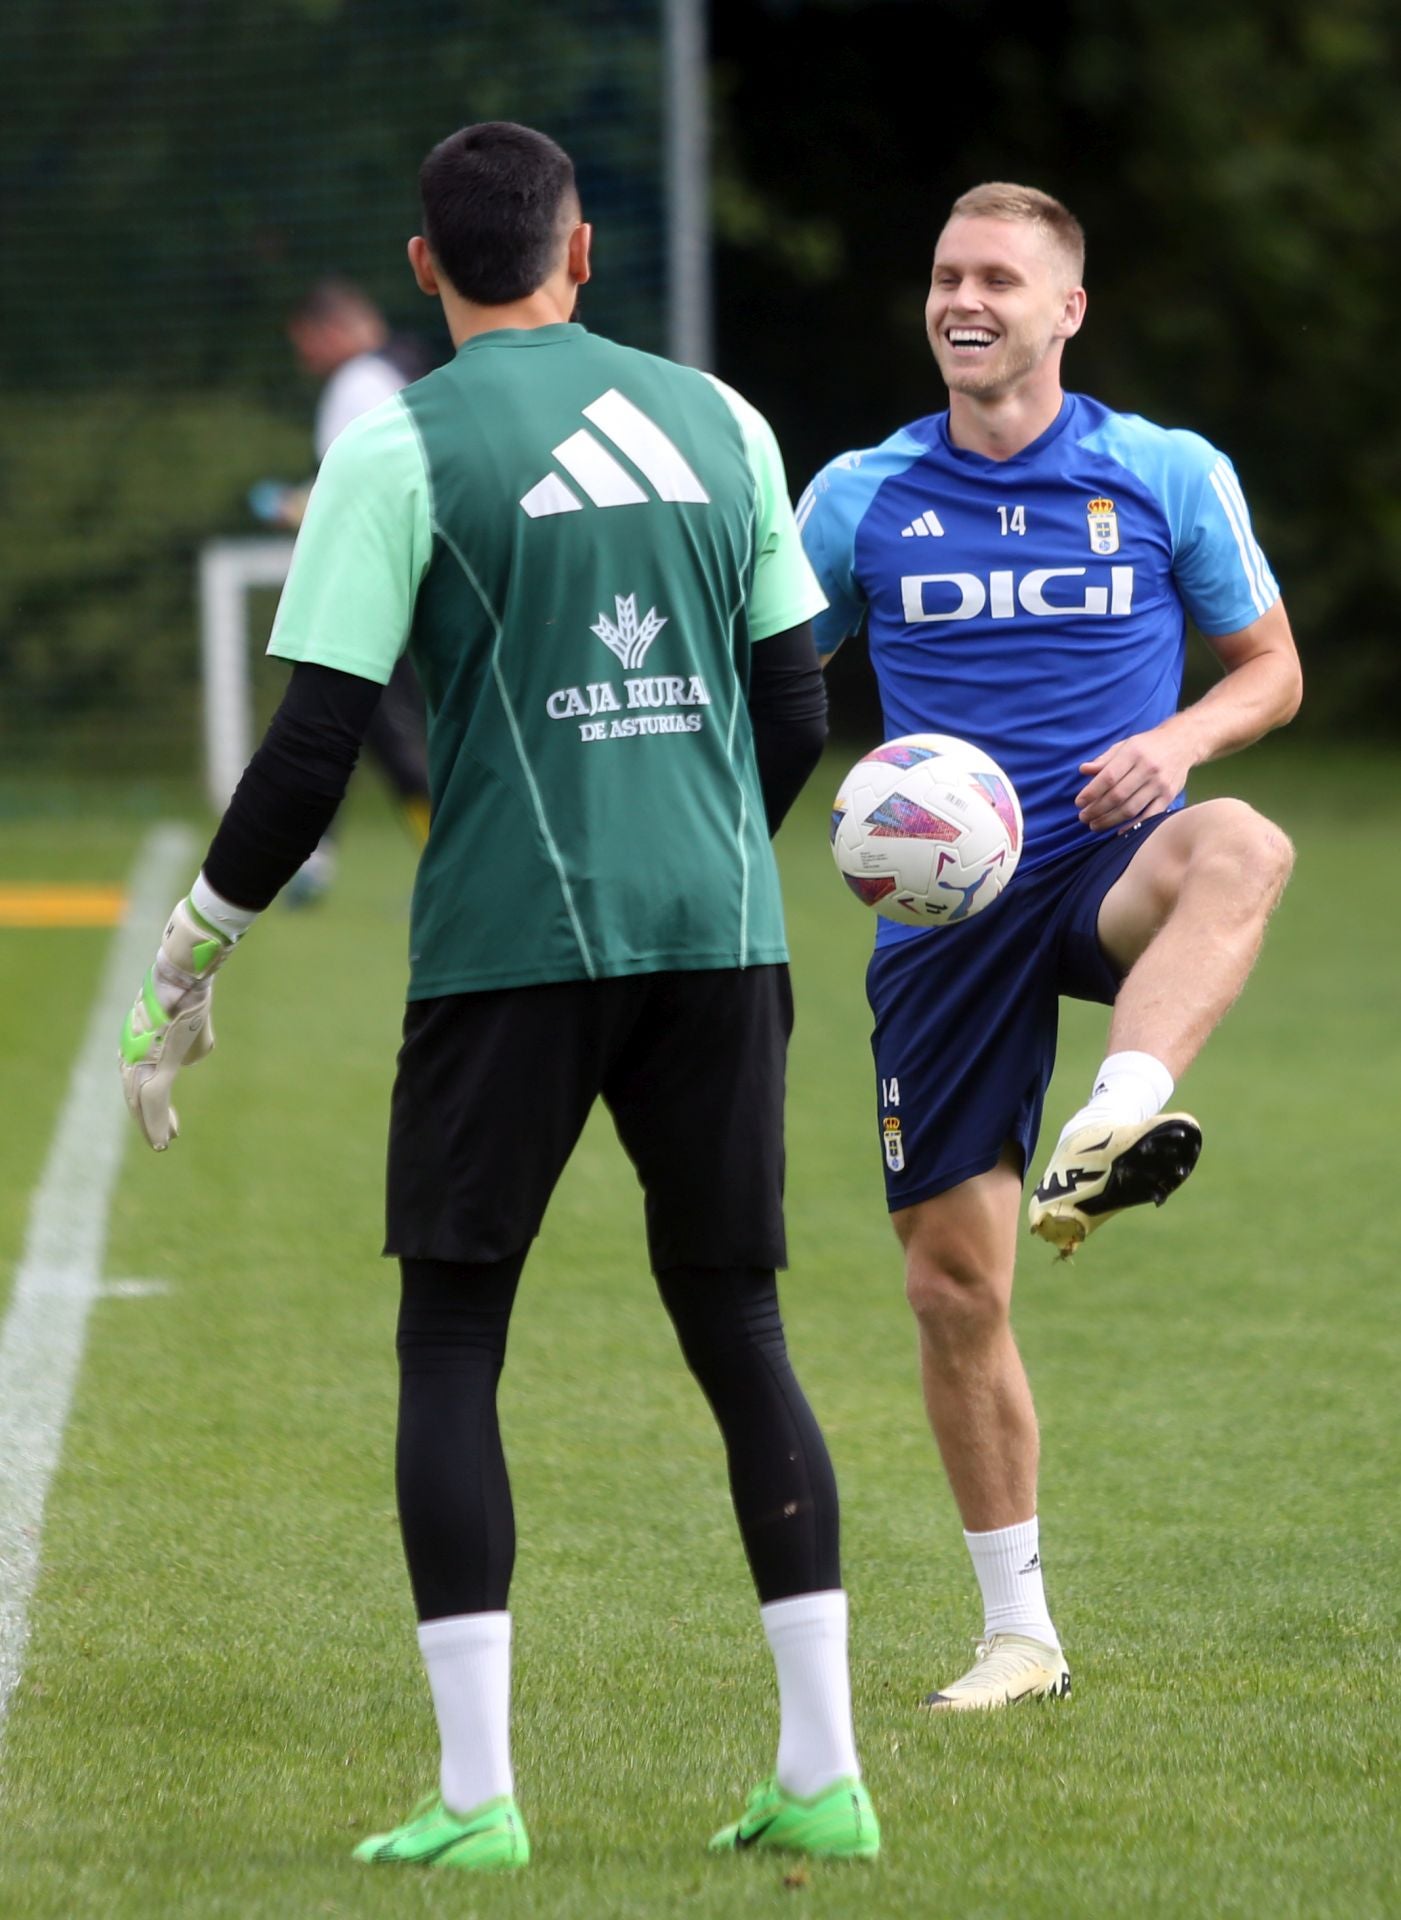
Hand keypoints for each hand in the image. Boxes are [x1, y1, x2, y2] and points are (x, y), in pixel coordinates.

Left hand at [119, 899, 230, 1149]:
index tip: (171, 1123)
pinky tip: (163, 1141)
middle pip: (135, 1094)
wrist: (189, 974)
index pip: (142, 1080)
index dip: (154, 1104)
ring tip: (161, 1145)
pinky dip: (156, 1122)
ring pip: (141, 1101)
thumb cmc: (195, 993)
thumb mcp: (196, 1028)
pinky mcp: (155, 1061)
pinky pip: (153, 1099)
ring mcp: (142, 1056)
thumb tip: (191, 1059)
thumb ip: (191, 1048)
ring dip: (151, 1125)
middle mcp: (133, 1050)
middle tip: (163, 1141)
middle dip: (148, 1119)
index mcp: (140, 1042)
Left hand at [1075, 727, 1191, 832]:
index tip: (1079, 802)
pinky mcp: (1169, 796)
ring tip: (1094, 825)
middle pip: (1118, 796)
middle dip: (1097, 810)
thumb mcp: (1125, 745)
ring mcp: (1160, 784)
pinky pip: (1149, 816)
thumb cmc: (1148, 745)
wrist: (1183, 743)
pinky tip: (1119, 831)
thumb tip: (1083, 770)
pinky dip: (1133, 826)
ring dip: (1109, 820)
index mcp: (1134, 753)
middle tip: (1083, 817)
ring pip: (1131, 808)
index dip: (1091, 792)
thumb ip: (1104, 760)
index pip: (1108, 777)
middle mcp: (1148, 769)